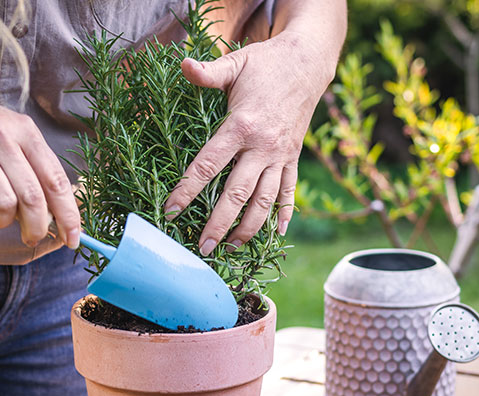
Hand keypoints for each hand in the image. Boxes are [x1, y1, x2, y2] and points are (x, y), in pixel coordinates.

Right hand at [0, 76, 79, 248]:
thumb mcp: (12, 135)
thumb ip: (34, 167)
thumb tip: (57, 213)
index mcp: (26, 132)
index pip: (57, 181)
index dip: (68, 215)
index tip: (72, 239)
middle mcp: (3, 135)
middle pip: (32, 197)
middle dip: (36, 227)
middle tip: (31, 238)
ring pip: (3, 201)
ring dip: (1, 220)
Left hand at [165, 31, 332, 255]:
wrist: (308, 64)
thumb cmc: (265, 64)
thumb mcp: (235, 64)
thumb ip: (208, 72)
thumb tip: (182, 64)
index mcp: (242, 125)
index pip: (209, 164)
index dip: (188, 189)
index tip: (171, 210)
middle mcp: (263, 147)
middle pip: (238, 193)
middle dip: (220, 223)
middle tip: (203, 247)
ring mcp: (281, 156)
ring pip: (265, 200)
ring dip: (250, 227)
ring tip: (233, 248)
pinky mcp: (293, 158)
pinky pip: (290, 191)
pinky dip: (285, 213)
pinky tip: (277, 234)